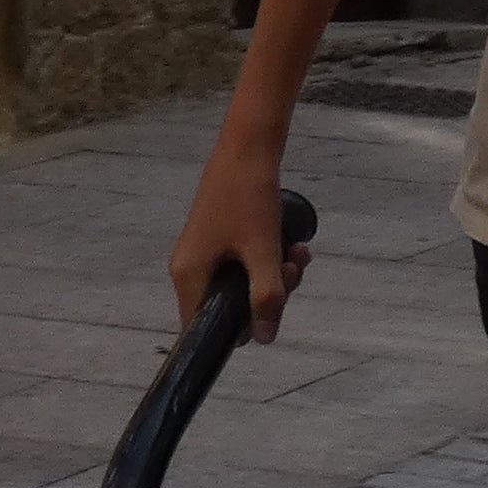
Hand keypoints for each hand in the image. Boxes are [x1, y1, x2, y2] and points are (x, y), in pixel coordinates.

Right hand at [168, 137, 308, 343]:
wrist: (248, 147)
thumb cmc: (250, 198)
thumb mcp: (263, 251)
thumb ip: (266, 297)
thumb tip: (265, 339)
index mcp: (189, 276)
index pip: (203, 328)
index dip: (240, 329)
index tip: (271, 312)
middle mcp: (189, 269)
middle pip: (229, 305)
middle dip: (269, 294)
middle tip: (293, 270)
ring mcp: (202, 253)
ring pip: (241, 283)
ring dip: (275, 274)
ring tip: (299, 253)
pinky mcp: (216, 239)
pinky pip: (243, 264)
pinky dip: (268, 258)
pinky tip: (293, 244)